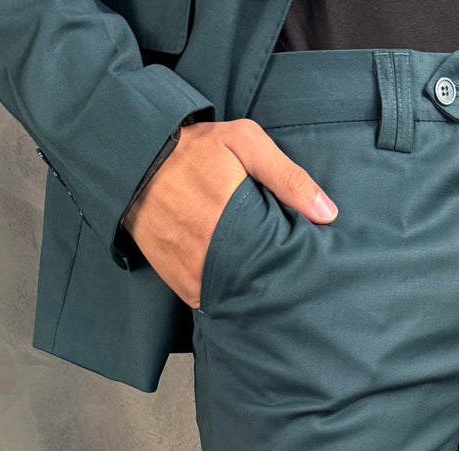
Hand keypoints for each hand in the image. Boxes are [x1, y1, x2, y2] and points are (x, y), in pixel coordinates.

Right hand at [122, 118, 339, 308]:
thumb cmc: (192, 148)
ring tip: (268, 277)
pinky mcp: (182, 286)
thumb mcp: (243, 142)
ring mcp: (196, 275)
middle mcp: (213, 255)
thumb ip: (286, 176)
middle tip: (291, 270)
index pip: (281, 258)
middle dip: (279, 280)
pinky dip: (229, 295)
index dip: (297, 262)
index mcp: (234, 220)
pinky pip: (215, 301)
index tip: (309, 259)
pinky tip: (242, 283)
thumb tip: (327, 214)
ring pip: (239, 297)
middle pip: (263, 284)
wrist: (131, 162)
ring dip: (254, 291)